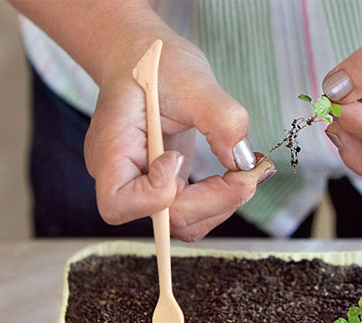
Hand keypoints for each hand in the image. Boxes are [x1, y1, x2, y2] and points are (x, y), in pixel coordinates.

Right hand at [84, 14, 274, 241]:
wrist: (149, 60)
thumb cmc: (158, 64)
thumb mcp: (191, 79)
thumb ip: (220, 118)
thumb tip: (244, 162)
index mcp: (110, 150)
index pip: (119, 202)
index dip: (157, 192)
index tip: (179, 156)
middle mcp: (123, 176)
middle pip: (163, 218)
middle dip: (213, 201)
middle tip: (251, 173)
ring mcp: (145, 184)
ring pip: (183, 222)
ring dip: (222, 204)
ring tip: (250, 171)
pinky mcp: (167, 183)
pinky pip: (193, 209)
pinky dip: (221, 198)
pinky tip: (240, 173)